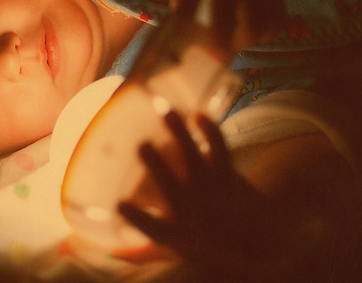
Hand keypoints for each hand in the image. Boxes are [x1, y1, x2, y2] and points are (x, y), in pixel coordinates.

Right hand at [117, 111, 283, 280]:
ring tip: (164, 110)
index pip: (151, 227)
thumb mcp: (169, 252)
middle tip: (142, 145)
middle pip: (171, 184)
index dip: (136, 216)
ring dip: (179, 131)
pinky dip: (210, 128)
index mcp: (174, 232)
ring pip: (193, 155)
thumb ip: (136, 253)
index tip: (120, 204)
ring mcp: (210, 188)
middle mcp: (190, 208)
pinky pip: (219, 145)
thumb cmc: (203, 245)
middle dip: (156, 163)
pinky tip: (198, 113)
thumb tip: (106, 252)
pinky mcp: (226, 173)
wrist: (256, 243)